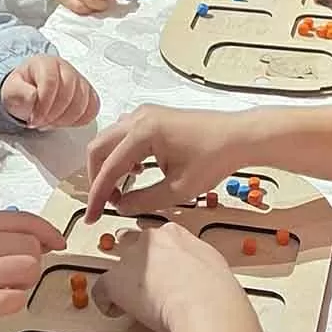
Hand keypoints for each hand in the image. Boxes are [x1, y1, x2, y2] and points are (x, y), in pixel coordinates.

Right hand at [0, 209, 63, 331]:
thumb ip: (4, 236)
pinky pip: (16, 298)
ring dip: (27, 281)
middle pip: (31, 245)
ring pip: (29, 268)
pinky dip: (15, 301)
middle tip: (17, 274)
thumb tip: (46, 238)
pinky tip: (1, 301)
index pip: (24, 220)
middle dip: (34, 260)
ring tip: (9, 286)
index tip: (59, 244)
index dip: (48, 231)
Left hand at [1, 55, 99, 128]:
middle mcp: (65, 68)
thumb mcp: (11, 91)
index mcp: (46, 63)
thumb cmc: (22, 90)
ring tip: (50, 122)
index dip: (43, 105)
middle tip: (40, 122)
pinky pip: (93, 108)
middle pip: (68, 93)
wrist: (29, 92)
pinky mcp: (88, 92)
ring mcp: (79, 79)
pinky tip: (64, 121)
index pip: (51, 82)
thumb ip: (18, 93)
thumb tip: (32, 97)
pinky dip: (80, 119)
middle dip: (53, 114)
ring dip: (65, 119)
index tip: (34, 119)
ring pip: (82, 102)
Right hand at [85, 105, 249, 220]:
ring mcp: (145, 114)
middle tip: (103, 205)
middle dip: (97, 178)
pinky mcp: (153, 117)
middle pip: (99, 148)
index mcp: (143, 132)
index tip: (92, 218)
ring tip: (121, 191)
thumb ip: (144, 200)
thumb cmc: (215, 158)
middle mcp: (139, 117)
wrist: (239, 136)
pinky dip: (122, 155)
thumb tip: (121, 208)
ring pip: (110, 141)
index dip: (98, 196)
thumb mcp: (179, 189)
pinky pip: (124, 136)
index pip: (109, 167)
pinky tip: (136, 173)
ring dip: (109, 165)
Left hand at [94, 219, 247, 331]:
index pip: (157, 238)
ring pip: (116, 265)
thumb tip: (200, 274)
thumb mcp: (212, 264)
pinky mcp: (115, 280)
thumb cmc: (214, 288)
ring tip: (134, 301)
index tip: (162, 270)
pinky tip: (119, 313)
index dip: (158, 256)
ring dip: (122, 281)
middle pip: (131, 243)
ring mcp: (130, 258)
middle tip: (145, 283)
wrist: (203, 300)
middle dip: (134, 261)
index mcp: (174, 234)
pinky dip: (107, 303)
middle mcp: (149, 240)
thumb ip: (199, 263)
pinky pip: (100, 291)